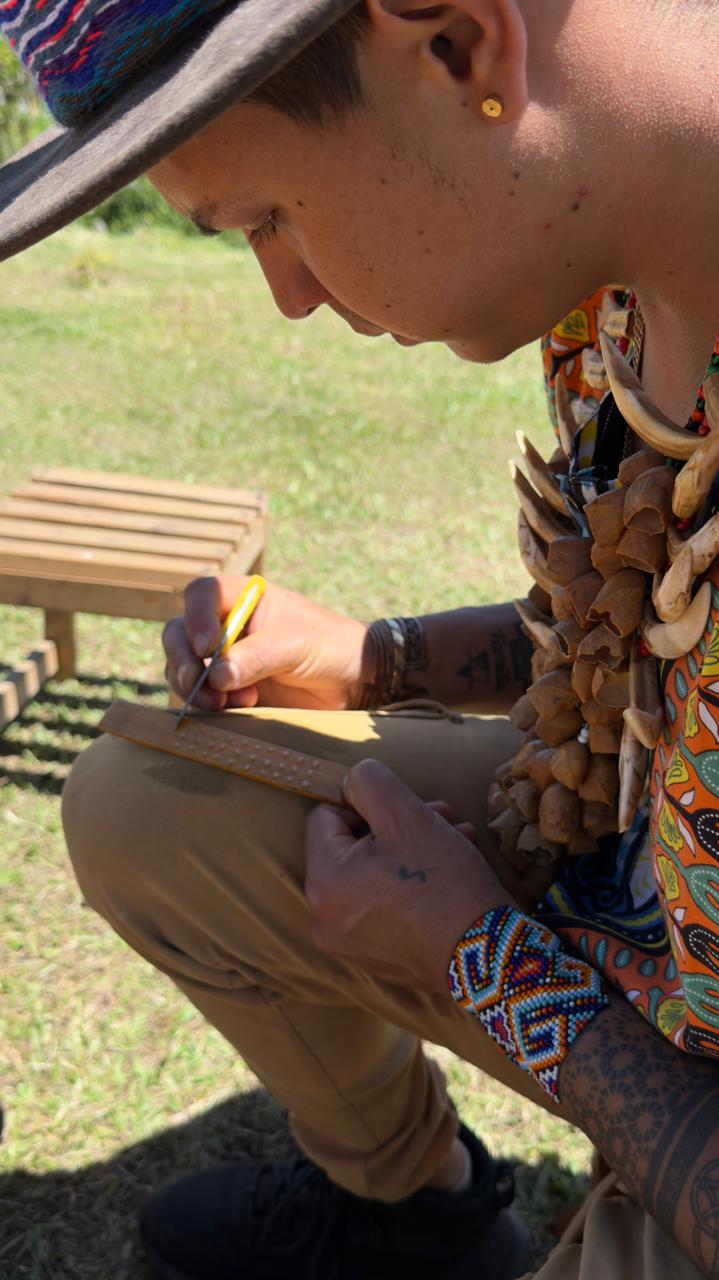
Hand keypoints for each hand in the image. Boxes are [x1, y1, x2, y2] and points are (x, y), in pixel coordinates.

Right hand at [163, 575, 367, 710]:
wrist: (351, 681)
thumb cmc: (328, 645)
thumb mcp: (296, 643)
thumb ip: (258, 656)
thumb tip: (217, 676)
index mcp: (243, 598)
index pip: (201, 594)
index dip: (196, 618)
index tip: (207, 648)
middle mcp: (225, 624)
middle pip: (179, 633)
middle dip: (183, 661)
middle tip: (201, 685)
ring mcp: (223, 658)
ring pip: (182, 667)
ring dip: (195, 688)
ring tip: (226, 702)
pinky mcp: (227, 689)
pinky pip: (198, 695)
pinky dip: (207, 704)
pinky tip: (239, 708)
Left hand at [305, 759, 517, 993]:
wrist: (488, 957)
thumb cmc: (444, 882)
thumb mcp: (406, 815)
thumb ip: (369, 783)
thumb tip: (351, 782)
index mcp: (322, 882)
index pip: (326, 816)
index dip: (368, 804)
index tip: (410, 811)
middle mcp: (323, 918)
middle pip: (351, 847)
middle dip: (396, 826)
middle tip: (441, 818)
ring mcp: (348, 943)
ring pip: (371, 873)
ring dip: (410, 849)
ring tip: (454, 840)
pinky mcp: (375, 958)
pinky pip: (382, 905)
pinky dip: (409, 885)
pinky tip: (448, 873)